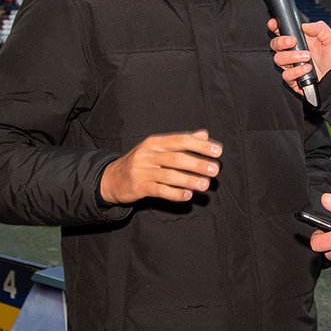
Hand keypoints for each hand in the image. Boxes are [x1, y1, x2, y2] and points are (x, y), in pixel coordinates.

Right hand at [99, 130, 221, 204]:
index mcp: (155, 142)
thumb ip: (182, 141)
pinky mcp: (139, 187)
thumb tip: (205, 134)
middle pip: (177, 158)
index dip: (200, 145)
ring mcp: (142, 171)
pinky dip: (175, 193)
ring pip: (169, 175)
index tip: (218, 151)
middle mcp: (148, 154)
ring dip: (189, 180)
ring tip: (205, 185)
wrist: (112, 178)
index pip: (181, 140)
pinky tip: (188, 196)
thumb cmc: (142, 162)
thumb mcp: (158, 148)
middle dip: (198, 164)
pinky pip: (159, 191)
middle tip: (215, 170)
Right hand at [268, 19, 330, 95]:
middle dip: (281, 41)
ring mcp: (293, 65)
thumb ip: (318, 27)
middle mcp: (294, 52)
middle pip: (275, 45)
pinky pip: (286, 75)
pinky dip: (296, 71)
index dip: (275, 27)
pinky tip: (307, 69)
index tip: (275, 25)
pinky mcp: (294, 79)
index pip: (282, 31)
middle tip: (293, 42)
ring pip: (278, 59)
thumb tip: (304, 25)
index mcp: (301, 40)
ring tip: (307, 57)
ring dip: (292, 57)